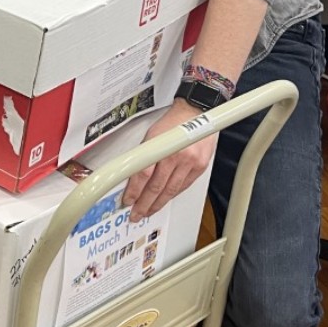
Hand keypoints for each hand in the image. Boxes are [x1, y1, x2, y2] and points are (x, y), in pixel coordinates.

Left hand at [121, 100, 216, 220]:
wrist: (195, 113)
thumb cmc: (172, 122)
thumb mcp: (151, 135)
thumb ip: (144, 155)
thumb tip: (131, 175)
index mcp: (160, 146)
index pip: (143, 175)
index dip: (134, 191)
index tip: (128, 200)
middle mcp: (176, 156)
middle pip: (157, 187)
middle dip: (145, 204)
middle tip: (136, 214)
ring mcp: (190, 163)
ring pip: (171, 191)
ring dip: (158, 204)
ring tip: (148, 211)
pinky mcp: (200, 167)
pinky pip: (183, 187)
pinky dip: (172, 195)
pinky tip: (164, 201)